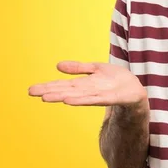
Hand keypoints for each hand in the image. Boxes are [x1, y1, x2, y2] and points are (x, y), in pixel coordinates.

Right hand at [28, 61, 146, 106]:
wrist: (136, 89)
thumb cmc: (116, 80)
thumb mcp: (97, 69)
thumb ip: (80, 68)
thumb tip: (58, 66)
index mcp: (85, 84)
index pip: (64, 85)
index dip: (48, 86)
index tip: (31, 89)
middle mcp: (89, 91)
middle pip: (67, 90)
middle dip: (51, 92)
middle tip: (32, 92)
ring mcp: (100, 95)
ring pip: (79, 96)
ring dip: (63, 97)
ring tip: (47, 98)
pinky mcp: (114, 98)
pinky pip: (98, 99)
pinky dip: (84, 100)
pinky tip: (71, 101)